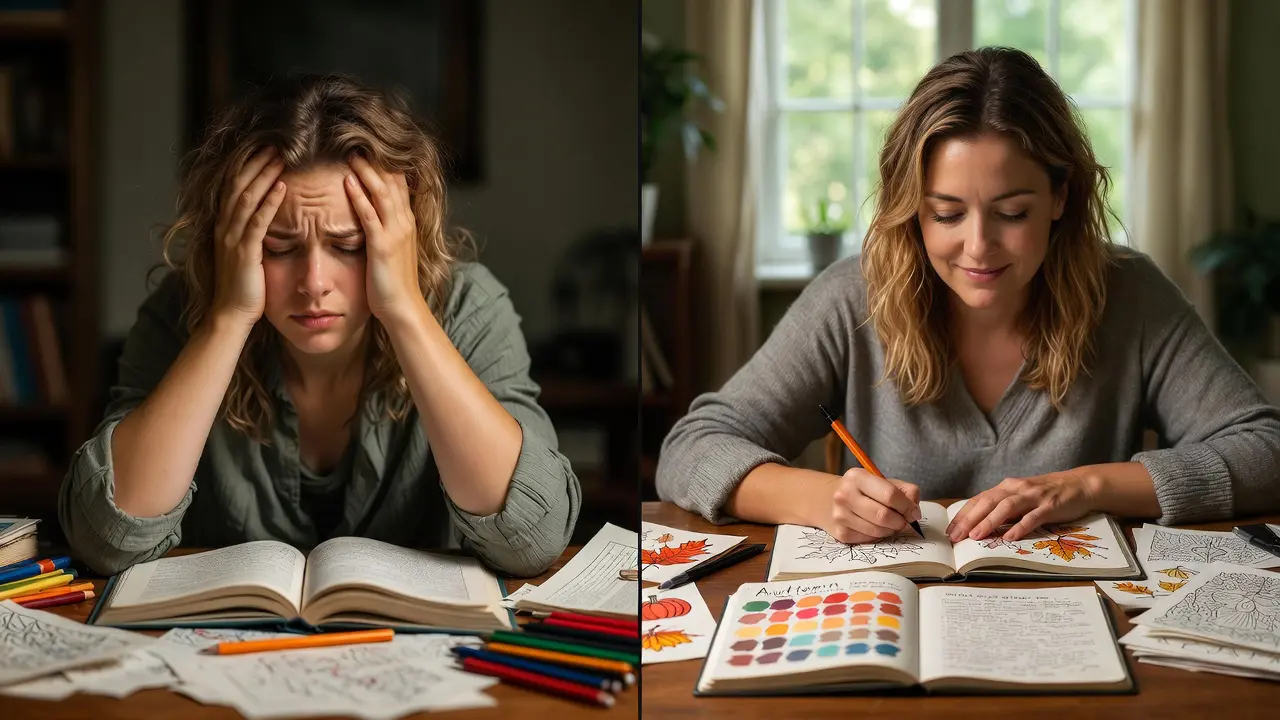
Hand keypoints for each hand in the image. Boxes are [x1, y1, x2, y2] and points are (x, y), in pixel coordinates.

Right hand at [210, 147, 285, 328]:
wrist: (232, 315)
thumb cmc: (245, 287)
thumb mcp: (247, 254)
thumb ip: (252, 234)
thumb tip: (266, 217)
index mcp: (225, 226)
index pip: (235, 187)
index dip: (248, 166)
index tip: (265, 148)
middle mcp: (225, 228)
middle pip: (238, 185)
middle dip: (256, 163)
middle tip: (274, 143)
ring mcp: (232, 239)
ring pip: (247, 198)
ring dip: (264, 176)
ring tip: (280, 157)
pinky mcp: (245, 253)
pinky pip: (257, 222)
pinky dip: (270, 203)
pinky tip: (283, 188)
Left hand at [344, 154, 421, 320]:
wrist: (403, 308)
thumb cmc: (394, 284)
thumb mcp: (393, 251)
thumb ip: (385, 231)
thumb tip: (372, 218)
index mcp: (406, 223)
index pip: (399, 184)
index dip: (386, 164)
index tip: (369, 147)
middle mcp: (405, 223)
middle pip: (394, 181)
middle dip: (377, 160)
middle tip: (359, 141)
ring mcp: (395, 233)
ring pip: (383, 193)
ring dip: (367, 171)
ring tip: (352, 153)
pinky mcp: (382, 246)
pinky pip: (370, 216)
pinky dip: (359, 197)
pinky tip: (348, 182)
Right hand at [814, 468, 921, 543]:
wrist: (826, 499)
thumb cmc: (862, 490)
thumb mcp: (881, 481)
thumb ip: (904, 491)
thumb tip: (914, 512)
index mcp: (857, 477)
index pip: (890, 494)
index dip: (907, 506)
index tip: (913, 512)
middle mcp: (845, 495)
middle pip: (883, 515)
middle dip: (900, 522)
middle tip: (903, 521)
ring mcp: (840, 515)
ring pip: (877, 530)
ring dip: (890, 530)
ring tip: (889, 523)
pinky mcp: (840, 533)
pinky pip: (869, 539)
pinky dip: (877, 536)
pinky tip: (874, 527)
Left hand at [946, 469, 1099, 542]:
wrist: (1079, 485)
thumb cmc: (1046, 495)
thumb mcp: (1021, 498)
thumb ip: (1003, 508)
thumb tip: (979, 525)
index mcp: (1007, 487)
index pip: (979, 500)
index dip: (963, 514)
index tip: (950, 530)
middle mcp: (1017, 489)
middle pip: (988, 502)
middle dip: (970, 519)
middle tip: (956, 536)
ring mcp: (1034, 496)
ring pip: (1007, 507)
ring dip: (989, 521)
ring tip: (976, 536)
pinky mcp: (1050, 506)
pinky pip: (1033, 516)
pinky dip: (1020, 526)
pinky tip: (1009, 537)